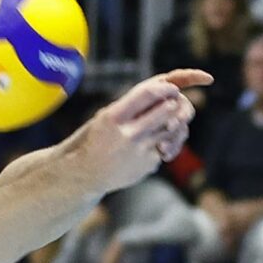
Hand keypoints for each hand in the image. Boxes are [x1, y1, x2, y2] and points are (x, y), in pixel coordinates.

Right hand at [79, 70, 213, 190]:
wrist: (87, 174)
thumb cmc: (98, 140)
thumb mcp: (105, 116)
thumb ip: (129, 104)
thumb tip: (161, 87)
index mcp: (114, 117)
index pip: (148, 93)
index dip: (165, 87)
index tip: (171, 88)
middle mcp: (129, 133)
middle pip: (167, 109)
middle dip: (175, 103)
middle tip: (174, 102)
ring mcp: (141, 151)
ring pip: (172, 128)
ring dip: (174, 122)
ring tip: (168, 122)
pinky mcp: (149, 164)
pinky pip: (168, 146)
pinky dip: (165, 143)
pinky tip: (153, 145)